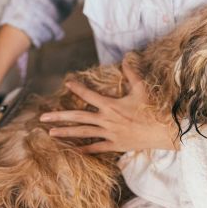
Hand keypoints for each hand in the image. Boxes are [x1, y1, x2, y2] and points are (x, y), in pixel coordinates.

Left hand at [39, 61, 177, 152]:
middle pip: (78, 117)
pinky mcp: (116, 145)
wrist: (164, 131)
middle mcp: (106, 120)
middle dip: (59, 117)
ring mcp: (109, 134)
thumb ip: (132, 73)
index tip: (67, 82)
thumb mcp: (142, 89)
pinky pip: (97, 148)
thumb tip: (127, 57)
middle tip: (42, 118)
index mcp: (111, 105)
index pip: (88, 95)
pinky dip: (86, 149)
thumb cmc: (154, 109)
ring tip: (50, 133)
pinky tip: (74, 151)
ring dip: (66, 133)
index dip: (77, 87)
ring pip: (83, 133)